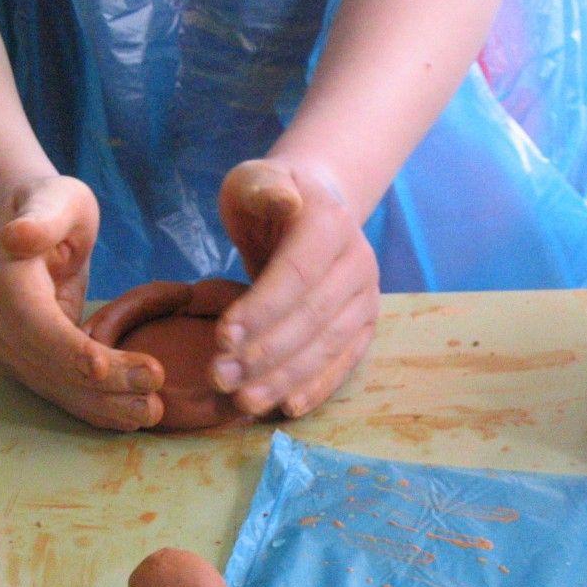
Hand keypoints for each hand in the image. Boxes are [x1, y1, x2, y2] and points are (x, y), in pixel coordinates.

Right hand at [0, 176, 163, 429]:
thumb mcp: (55, 197)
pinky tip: (129, 418)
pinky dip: (94, 406)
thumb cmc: (51, 203)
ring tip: (150, 415)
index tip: (106, 367)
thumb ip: (42, 216)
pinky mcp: (30, 356)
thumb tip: (16, 236)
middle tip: (153, 402)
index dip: (68, 351)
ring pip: (55, 386)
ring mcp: (9, 344)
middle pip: (49, 366)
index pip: (35, 327)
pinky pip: (60, 387)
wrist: (26, 222)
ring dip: (102, 407)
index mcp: (2, 281)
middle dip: (102, 388)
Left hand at [211, 159, 378, 416]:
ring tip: (244, 401)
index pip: (297, 274)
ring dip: (285, 379)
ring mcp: (366, 297)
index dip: (262, 309)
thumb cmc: (272, 197)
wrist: (316, 209)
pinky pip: (344, 362)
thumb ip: (264, 187)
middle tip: (219, 378)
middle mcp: (358, 262)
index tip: (221, 338)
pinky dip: (317, 387)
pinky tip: (288, 408)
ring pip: (328, 346)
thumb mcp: (256, 178)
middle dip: (264, 353)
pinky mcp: (364, 325)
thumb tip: (285, 202)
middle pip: (312, 317)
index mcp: (330, 223)